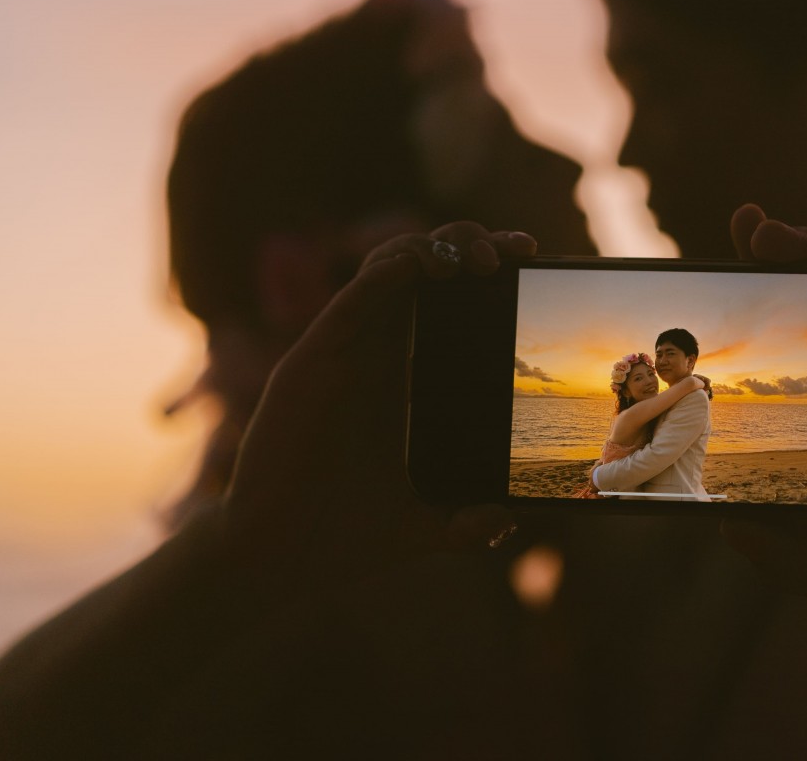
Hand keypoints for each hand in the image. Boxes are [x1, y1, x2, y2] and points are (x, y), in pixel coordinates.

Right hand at [220, 221, 530, 595]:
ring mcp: (341, 355)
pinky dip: (383, 277)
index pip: (446, 298)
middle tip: (513, 252)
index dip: (484, 268)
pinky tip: (417, 268)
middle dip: (469, 244)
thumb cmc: (341, 536)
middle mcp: (373, 354)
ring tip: (472, 260)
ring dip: (431, 248)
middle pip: (421, 269)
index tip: (530, 256)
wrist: (275, 562)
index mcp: (401, 378)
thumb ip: (465, 523)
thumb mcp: (423, 527)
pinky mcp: (310, 364)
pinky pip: (349, 303)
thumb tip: (506, 520)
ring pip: (385, 269)